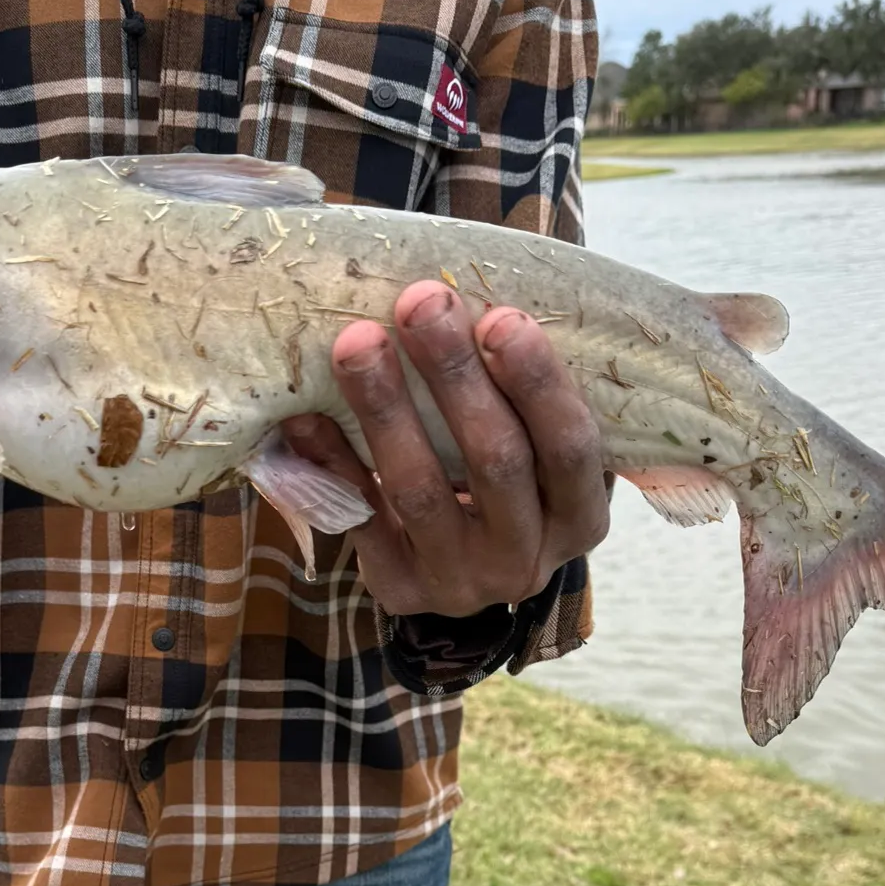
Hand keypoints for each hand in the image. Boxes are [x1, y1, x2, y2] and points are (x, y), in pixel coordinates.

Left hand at [282, 280, 609, 616]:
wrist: (457, 570)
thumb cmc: (503, 481)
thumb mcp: (538, 451)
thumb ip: (527, 397)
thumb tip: (475, 296)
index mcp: (578, 518)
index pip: (571, 450)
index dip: (539, 384)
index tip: (501, 316)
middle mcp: (526, 559)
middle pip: (496, 462)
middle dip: (455, 375)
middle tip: (421, 304)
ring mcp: (460, 581)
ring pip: (421, 490)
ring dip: (386, 408)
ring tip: (356, 341)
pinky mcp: (399, 589)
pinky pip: (360, 518)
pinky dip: (330, 460)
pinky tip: (306, 412)